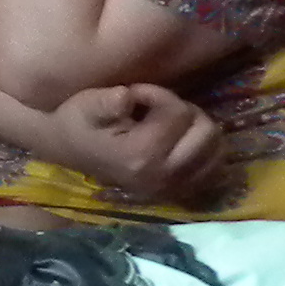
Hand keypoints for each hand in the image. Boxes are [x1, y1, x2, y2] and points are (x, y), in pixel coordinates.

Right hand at [35, 82, 223, 202]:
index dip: (158, 94)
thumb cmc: (76, 123)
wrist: (67, 151)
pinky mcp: (179, 192)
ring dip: (198, 129)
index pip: (178, 112)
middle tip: (157, 109)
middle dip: (185, 111)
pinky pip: (215, 168)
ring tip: (171, 124)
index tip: (135, 95)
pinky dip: (207, 150)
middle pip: (206, 131)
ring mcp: (174, 187)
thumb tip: (126, 97)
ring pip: (217, 149)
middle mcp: (164, 175)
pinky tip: (184, 141)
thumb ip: (107, 101)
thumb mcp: (85, 105)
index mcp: (141, 154)